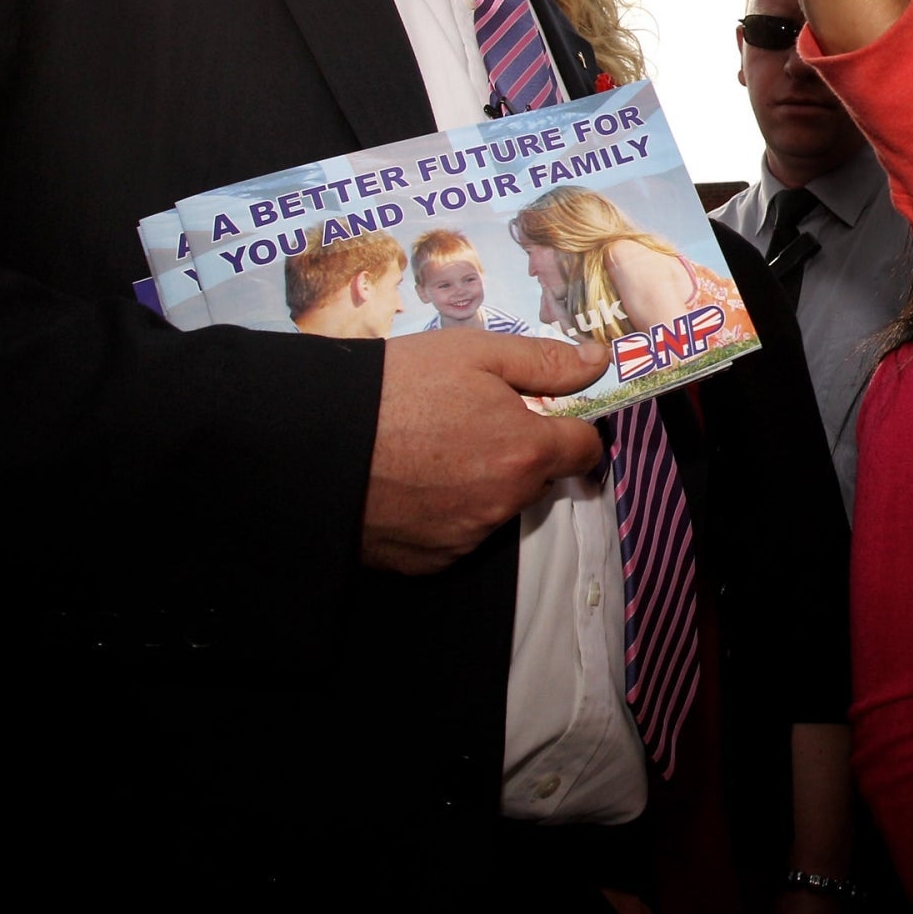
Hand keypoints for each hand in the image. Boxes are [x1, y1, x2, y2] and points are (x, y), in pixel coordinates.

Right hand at [364, 331, 606, 571]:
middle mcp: (503, 504)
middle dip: (520, 453)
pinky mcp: (428, 561)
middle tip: (473, 422)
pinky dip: (445, 512)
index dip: (572, 427)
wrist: (313, 439)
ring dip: (483, 483)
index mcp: (524, 453)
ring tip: (433, 450)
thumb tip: (599, 363)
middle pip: (538, 479)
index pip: (585, 450)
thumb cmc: (396, 387)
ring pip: (497, 507)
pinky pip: (457, 534)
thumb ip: (544, 362)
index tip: (548, 414)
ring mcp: (465, 538)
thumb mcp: (474, 353)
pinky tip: (412, 482)